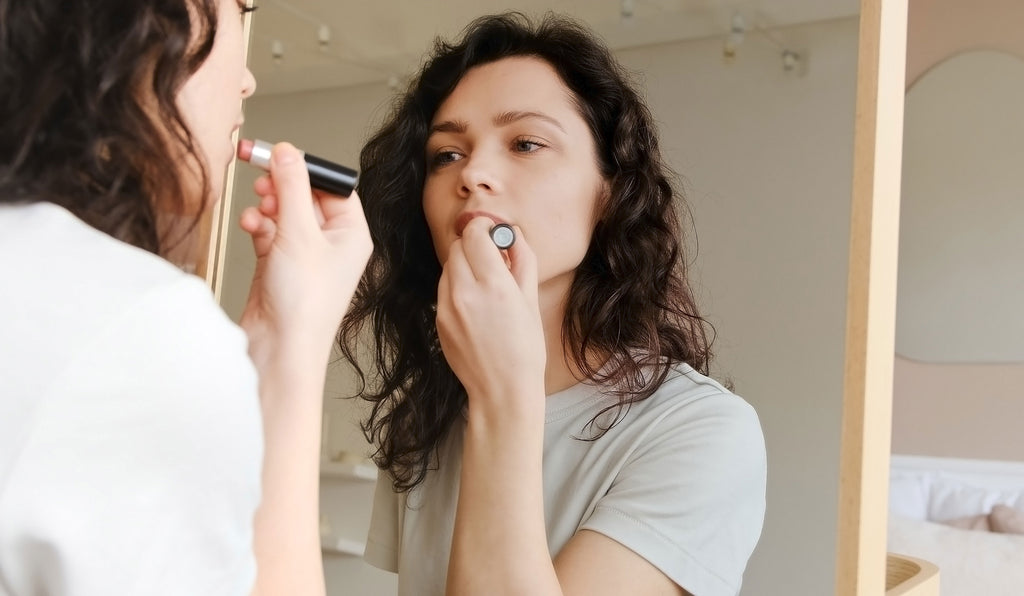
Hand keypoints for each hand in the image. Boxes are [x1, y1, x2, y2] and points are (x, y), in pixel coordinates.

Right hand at [238, 142, 371, 363]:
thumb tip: (287, 152)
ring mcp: (306, 257)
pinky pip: (269, 234)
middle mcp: (332, 245)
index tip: (280, 155)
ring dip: (268, 206)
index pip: (334, 187)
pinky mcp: (280, 266)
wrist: (280, 348)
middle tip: (262, 177)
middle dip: (282, 187)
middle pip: (306, 197)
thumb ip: (290, 187)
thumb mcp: (298, 233)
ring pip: (285, 214)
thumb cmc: (304, 304)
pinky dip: (259, 227)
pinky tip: (251, 227)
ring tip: (258, 207)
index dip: (307, 170)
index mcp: (352, 235)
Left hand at [436, 217, 545, 418]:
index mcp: (493, 285)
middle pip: (458, 247)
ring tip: (484, 284)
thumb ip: (522, 259)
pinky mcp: (438, 320)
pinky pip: (444, 289)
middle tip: (491, 258)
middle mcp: (465, 293)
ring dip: (464, 265)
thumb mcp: (531, 300)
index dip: (483, 227)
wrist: (502, 390)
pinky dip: (457, 286)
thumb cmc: (525, 348)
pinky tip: (475, 304)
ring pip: (448, 267)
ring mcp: (447, 308)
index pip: (475, 235)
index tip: (492, 232)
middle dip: (474, 245)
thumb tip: (512, 233)